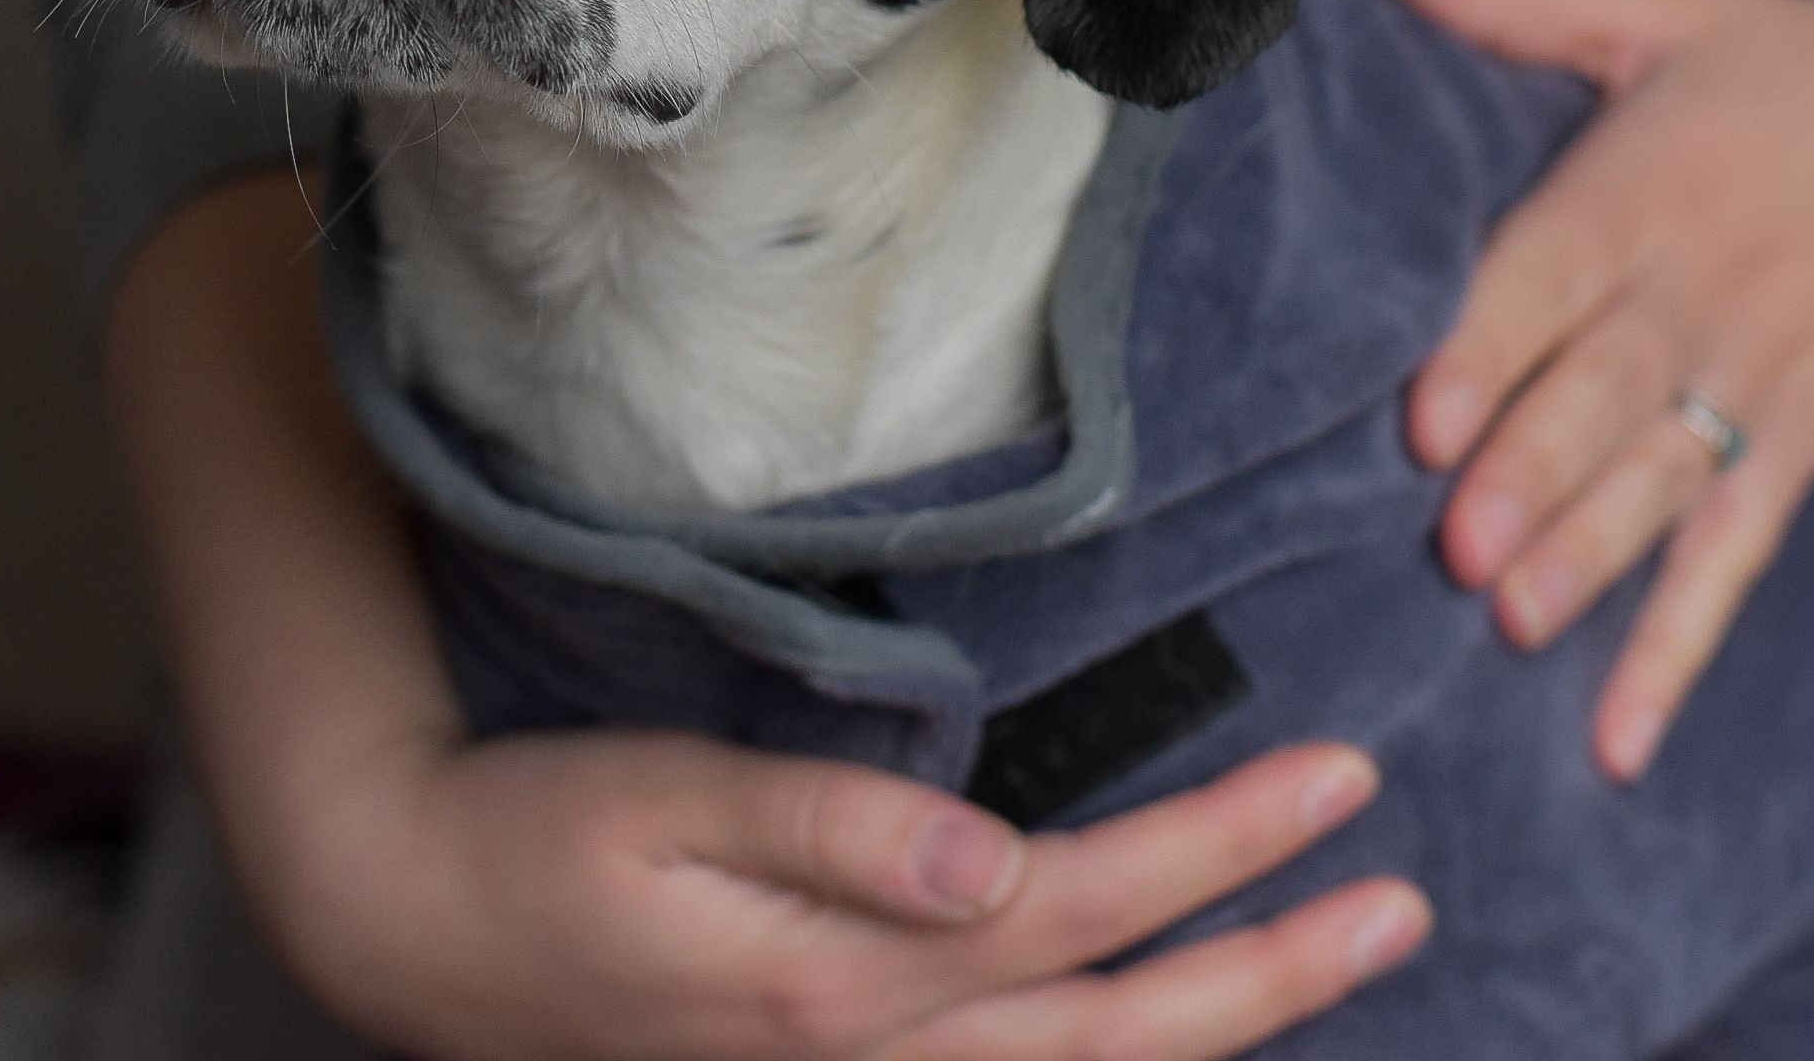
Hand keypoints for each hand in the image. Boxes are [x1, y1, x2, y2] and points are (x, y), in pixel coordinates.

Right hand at [114, 173, 1427, 1060]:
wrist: (411, 924)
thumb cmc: (537, 835)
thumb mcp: (664, 806)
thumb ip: (830, 831)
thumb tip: (994, 856)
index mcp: (838, 982)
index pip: (1078, 914)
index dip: (1216, 853)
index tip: (1335, 780)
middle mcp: (866, 1060)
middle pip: (1115, 1034)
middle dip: (1272, 966)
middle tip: (1401, 895)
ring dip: (1223, 1025)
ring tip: (1336, 952)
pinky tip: (1176, 1029)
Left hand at [1360, 0, 1813, 782]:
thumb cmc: (1797, 70)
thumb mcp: (1661, 10)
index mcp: (1647, 190)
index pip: (1553, 278)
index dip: (1490, 348)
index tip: (1425, 416)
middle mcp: (1702, 299)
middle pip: (1603, 398)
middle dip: (1531, 474)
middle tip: (1456, 547)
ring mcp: (1757, 388)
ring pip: (1660, 486)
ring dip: (1590, 559)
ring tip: (1515, 623)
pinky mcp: (1798, 450)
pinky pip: (1733, 557)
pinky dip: (1676, 649)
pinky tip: (1617, 738)